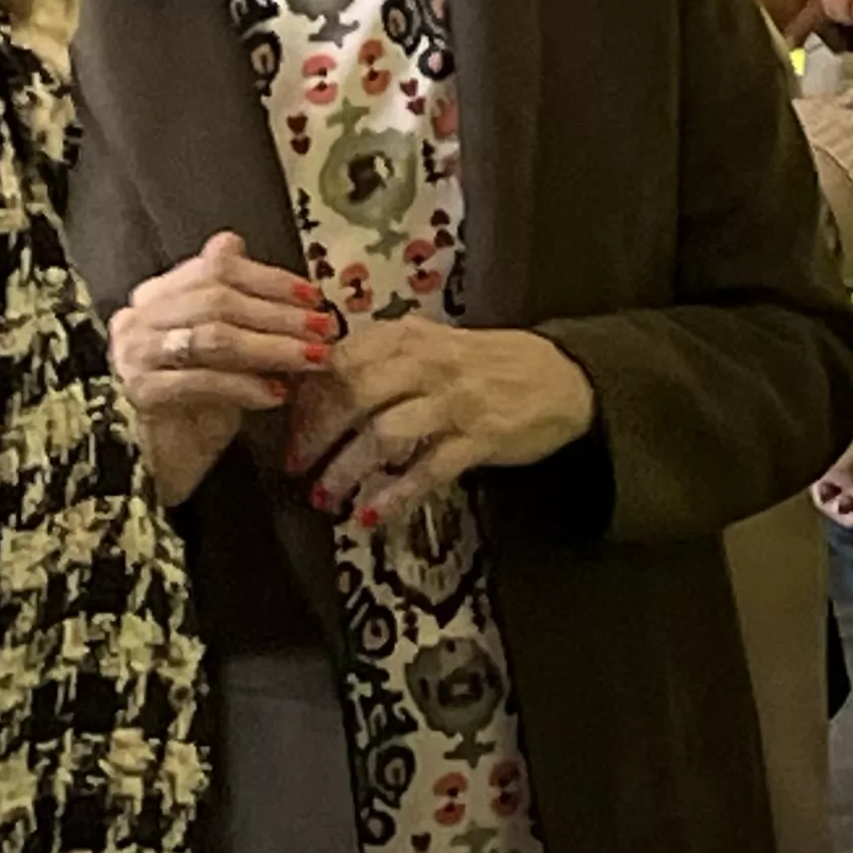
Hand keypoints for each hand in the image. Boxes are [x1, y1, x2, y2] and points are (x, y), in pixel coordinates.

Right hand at [111, 231, 330, 505]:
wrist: (160, 457)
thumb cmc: (200, 396)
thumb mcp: (226, 345)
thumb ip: (243, 306)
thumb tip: (293, 282)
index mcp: (160, 293)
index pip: (216, 267)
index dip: (269, 279)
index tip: (313, 296)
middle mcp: (140, 316)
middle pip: (218, 301)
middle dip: (279, 315)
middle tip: (323, 328)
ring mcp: (135, 353)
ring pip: (213, 338)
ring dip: (272, 347)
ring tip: (312, 358)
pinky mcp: (141, 392)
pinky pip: (202, 381)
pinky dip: (245, 385)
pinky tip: (278, 394)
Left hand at [294, 321, 598, 530]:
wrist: (564, 377)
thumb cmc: (488, 364)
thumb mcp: (432, 345)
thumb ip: (382, 360)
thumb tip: (317, 388)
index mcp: (409, 336)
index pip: (339, 359)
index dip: (306, 396)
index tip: (288, 425)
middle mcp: (428, 362)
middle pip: (352, 394)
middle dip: (314, 435)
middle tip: (296, 465)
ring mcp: (455, 400)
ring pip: (383, 434)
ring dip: (345, 469)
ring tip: (324, 496)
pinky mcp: (480, 437)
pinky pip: (427, 469)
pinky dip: (396, 496)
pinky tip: (372, 516)